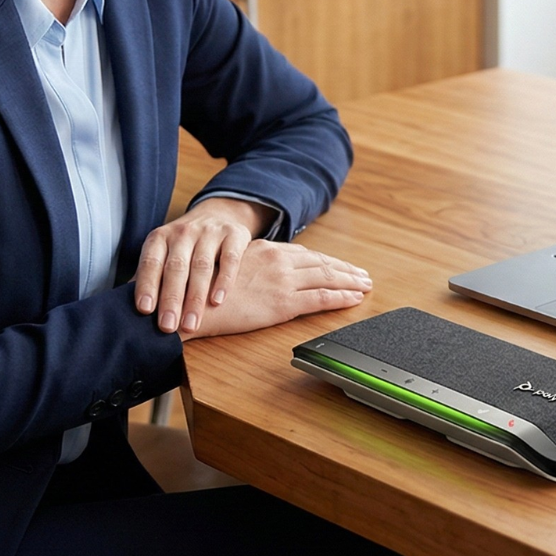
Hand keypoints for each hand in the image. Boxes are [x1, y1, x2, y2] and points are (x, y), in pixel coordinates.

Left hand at [134, 197, 275, 334]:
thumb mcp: (164, 253)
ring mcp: (209, 232)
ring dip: (195, 297)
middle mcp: (183, 232)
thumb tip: (125, 308)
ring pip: (201, 266)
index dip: (147, 285)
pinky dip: (223, 281)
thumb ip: (150, 277)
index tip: (145, 310)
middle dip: (171, 299)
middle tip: (168, 327)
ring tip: (191, 324)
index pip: (151, 262)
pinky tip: (217, 301)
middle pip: (175, 267)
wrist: (219, 214)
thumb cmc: (185, 245)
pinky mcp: (234, 235)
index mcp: (160, 238)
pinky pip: (229, 259)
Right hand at [178, 241, 371, 339]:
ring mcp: (283, 281)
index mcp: (264, 250)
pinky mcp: (284, 303)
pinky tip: (354, 298)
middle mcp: (277, 260)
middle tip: (362, 275)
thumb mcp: (230, 267)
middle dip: (344, 269)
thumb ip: (251, 266)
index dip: (325, 260)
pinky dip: (342, 298)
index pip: (304, 254)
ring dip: (349, 281)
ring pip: (327, 277)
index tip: (339, 265)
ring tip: (364, 285)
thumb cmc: (204, 291)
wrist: (191, 305)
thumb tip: (262, 271)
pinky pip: (322, 298)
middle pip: (320, 263)